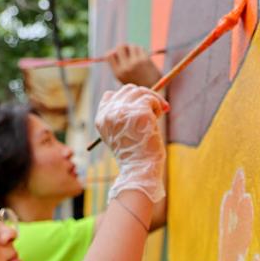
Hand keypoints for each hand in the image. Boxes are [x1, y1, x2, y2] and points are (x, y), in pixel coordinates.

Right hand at [96, 84, 167, 202]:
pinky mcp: (138, 113)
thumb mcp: (122, 133)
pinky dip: (158, 106)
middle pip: (127, 89)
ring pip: (140, 92)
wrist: (140, 171)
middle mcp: (108, 113)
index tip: (140, 109)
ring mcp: (123, 112)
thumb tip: (142, 96)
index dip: (128, 99)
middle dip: (143, 97)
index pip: (110, 95)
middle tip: (156, 110)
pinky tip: (157, 120)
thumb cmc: (135, 155)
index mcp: (101, 119)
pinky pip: (151, 99)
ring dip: (152, 101)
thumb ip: (123, 116)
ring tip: (156, 118)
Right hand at [107, 43, 161, 87]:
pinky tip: (143, 58)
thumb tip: (113, 50)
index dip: (114, 52)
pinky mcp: (145, 60)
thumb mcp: (123, 77)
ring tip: (137, 57)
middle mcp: (125, 67)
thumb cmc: (137, 84)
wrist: (154, 92)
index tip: (119, 55)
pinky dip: (141, 51)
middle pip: (120, 47)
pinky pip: (140, 48)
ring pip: (131, 46)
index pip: (110, 55)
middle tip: (128, 52)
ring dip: (134, 49)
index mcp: (118, 73)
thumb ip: (117, 64)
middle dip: (124, 47)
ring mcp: (135, 63)